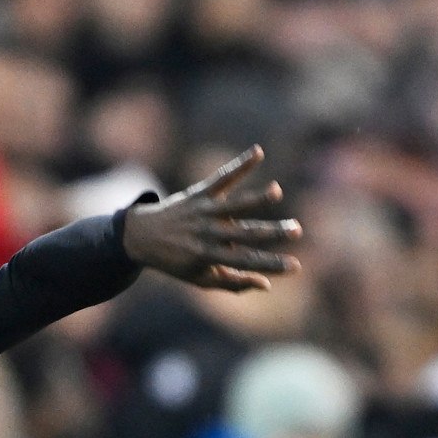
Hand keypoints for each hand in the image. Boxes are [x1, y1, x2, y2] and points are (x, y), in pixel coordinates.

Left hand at [122, 146, 302, 291]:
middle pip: (245, 234)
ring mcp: (202, 212)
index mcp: (208, 256)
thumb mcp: (201, 279)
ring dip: (256, 198)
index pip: (246, 262)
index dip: (271, 265)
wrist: (141, 236)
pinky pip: (222, 178)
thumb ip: (234, 283)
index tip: (296, 266)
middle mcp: (206, 233)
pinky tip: (258, 152)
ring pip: (234, 205)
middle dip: (272, 233)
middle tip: (297, 230)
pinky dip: (240, 165)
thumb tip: (267, 284)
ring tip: (277, 192)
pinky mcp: (198, 194)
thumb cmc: (177, 261)